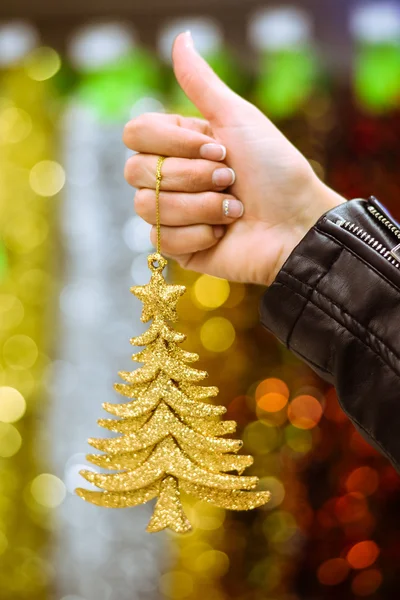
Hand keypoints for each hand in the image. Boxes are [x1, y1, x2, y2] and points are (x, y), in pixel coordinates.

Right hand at [123, 32, 345, 285]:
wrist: (296, 224)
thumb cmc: (275, 170)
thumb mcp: (239, 119)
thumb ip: (203, 84)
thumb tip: (180, 37)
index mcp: (179, 144)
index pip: (135, 135)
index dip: (172, 142)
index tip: (218, 147)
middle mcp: (170, 177)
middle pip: (136, 172)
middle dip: (190, 176)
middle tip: (229, 179)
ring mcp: (172, 214)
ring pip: (148, 207)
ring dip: (200, 206)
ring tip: (233, 210)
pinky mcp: (178, 247)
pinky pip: (161, 239)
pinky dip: (198, 234)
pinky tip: (223, 233)